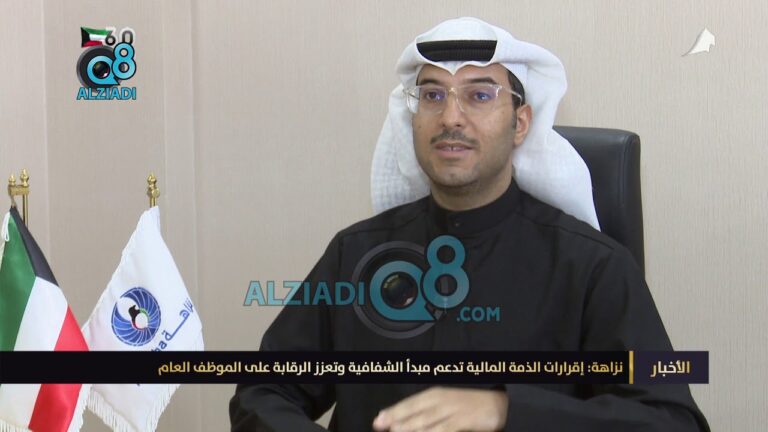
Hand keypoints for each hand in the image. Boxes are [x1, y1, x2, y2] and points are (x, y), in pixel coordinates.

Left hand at [372, 386, 506, 431]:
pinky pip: (444, 430)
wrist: (497, 403)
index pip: (409, 404)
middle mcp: (440, 401)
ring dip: (411, 429)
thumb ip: (425, 413)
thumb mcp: (445, 405)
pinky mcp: (463, 420)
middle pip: (414, 413)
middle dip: (396, 421)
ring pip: (426, 423)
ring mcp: (451, 411)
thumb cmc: (467, 406)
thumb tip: (400, 423)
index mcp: (434, 395)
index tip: (377, 422)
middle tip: (380, 426)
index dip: (393, 412)